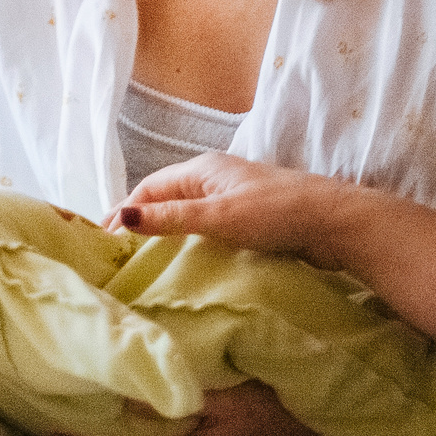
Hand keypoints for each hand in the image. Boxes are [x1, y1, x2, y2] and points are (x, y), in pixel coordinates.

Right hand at [110, 152, 350, 265]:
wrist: (334, 222)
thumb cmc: (276, 213)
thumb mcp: (218, 216)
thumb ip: (171, 218)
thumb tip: (121, 217)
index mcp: (202, 170)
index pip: (148, 189)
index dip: (123, 213)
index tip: (101, 243)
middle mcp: (213, 179)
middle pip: (164, 200)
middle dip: (139, 224)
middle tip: (116, 258)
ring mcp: (232, 199)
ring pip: (186, 216)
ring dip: (164, 235)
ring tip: (143, 265)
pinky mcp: (248, 220)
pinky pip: (206, 230)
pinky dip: (188, 244)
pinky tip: (184, 266)